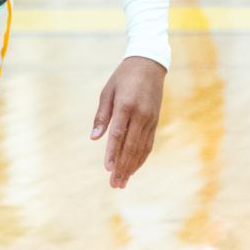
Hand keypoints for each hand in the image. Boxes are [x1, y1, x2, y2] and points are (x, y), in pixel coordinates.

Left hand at [90, 56, 164, 188]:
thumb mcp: (107, 92)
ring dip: (132, 167)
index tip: (107, 169)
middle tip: (115, 184)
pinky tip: (134, 169)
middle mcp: (141, 115)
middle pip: (131, 146)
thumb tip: (94, 138)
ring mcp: (150, 119)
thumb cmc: (123, 78)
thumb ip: (102, 116)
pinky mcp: (155, 121)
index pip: (118, 135)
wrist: (149, 65)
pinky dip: (141, 158)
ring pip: (141, 148)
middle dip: (122, 167)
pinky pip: (148, 144)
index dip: (113, 153)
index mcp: (126, 106)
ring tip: (122, 182)